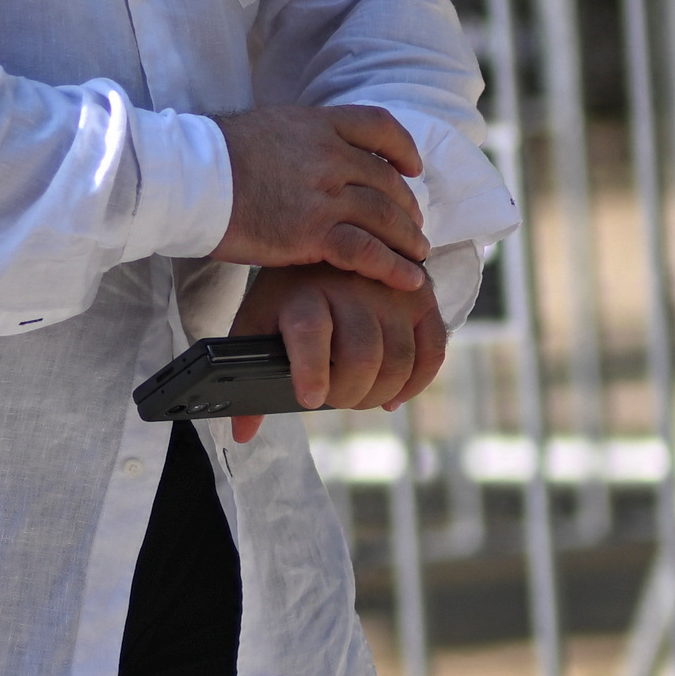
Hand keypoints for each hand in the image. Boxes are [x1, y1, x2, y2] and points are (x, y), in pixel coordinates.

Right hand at [212, 104, 427, 289]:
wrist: (189, 178)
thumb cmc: (213, 159)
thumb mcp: (264, 130)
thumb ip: (297, 141)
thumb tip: (302, 155)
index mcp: (318, 125)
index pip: (378, 126)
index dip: (402, 149)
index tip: (412, 169)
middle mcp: (330, 156)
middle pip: (387, 180)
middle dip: (406, 207)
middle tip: (414, 226)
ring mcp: (325, 194)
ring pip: (385, 217)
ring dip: (408, 239)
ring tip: (418, 255)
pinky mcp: (313, 233)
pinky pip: (368, 252)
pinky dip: (394, 267)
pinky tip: (409, 280)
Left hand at [232, 265, 445, 435]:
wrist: (329, 242)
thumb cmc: (288, 295)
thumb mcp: (258, 323)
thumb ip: (247, 375)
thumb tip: (242, 433)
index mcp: (303, 292)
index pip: (310, 331)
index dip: (311, 370)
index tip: (310, 399)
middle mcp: (350, 286)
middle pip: (362, 354)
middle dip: (349, 394)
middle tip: (335, 400)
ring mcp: (391, 290)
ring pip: (399, 358)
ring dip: (381, 393)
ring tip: (360, 396)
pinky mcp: (421, 297)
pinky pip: (433, 349)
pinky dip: (417, 382)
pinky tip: (393, 396)